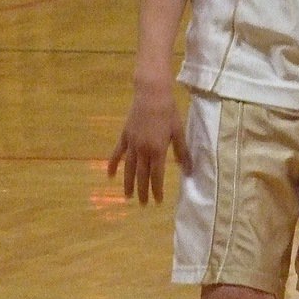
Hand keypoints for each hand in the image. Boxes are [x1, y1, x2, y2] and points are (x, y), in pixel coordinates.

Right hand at [107, 84, 191, 204]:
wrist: (151, 94)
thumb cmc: (168, 112)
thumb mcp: (178, 131)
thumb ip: (182, 152)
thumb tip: (189, 170)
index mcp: (157, 150)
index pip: (157, 175)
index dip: (157, 189)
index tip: (158, 201)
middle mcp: (142, 150)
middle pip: (142, 175)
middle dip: (143, 191)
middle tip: (143, 205)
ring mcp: (131, 144)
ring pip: (129, 168)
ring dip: (128, 183)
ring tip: (128, 196)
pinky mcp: (124, 136)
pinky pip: (117, 153)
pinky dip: (113, 164)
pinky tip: (110, 175)